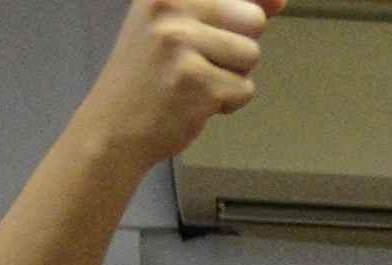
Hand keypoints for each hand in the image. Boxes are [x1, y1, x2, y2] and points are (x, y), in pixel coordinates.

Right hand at [85, 0, 272, 170]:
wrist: (113, 126)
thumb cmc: (150, 74)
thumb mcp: (176, 25)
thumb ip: (227, 8)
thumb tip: (279, 1)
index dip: (254, 4)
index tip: (256, 14)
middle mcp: (169, 6)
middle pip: (252, 19)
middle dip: (238, 46)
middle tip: (201, 61)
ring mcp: (181, 44)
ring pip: (251, 54)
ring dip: (232, 75)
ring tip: (194, 81)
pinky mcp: (197, 82)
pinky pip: (245, 89)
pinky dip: (227, 102)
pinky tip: (193, 101)